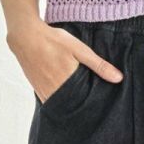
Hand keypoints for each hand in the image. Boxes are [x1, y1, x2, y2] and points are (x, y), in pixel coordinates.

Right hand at [7, 20, 123, 103]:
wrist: (26, 36)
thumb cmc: (53, 40)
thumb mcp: (80, 50)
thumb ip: (99, 65)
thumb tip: (118, 78)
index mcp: (67, 83)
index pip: (85, 103)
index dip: (93, 105)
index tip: (101, 106)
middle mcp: (54, 91)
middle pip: (73, 106)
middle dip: (82, 107)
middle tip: (93, 107)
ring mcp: (44, 92)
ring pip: (62, 105)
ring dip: (71, 105)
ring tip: (81, 103)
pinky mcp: (38, 90)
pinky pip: (51, 101)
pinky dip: (60, 101)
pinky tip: (66, 96)